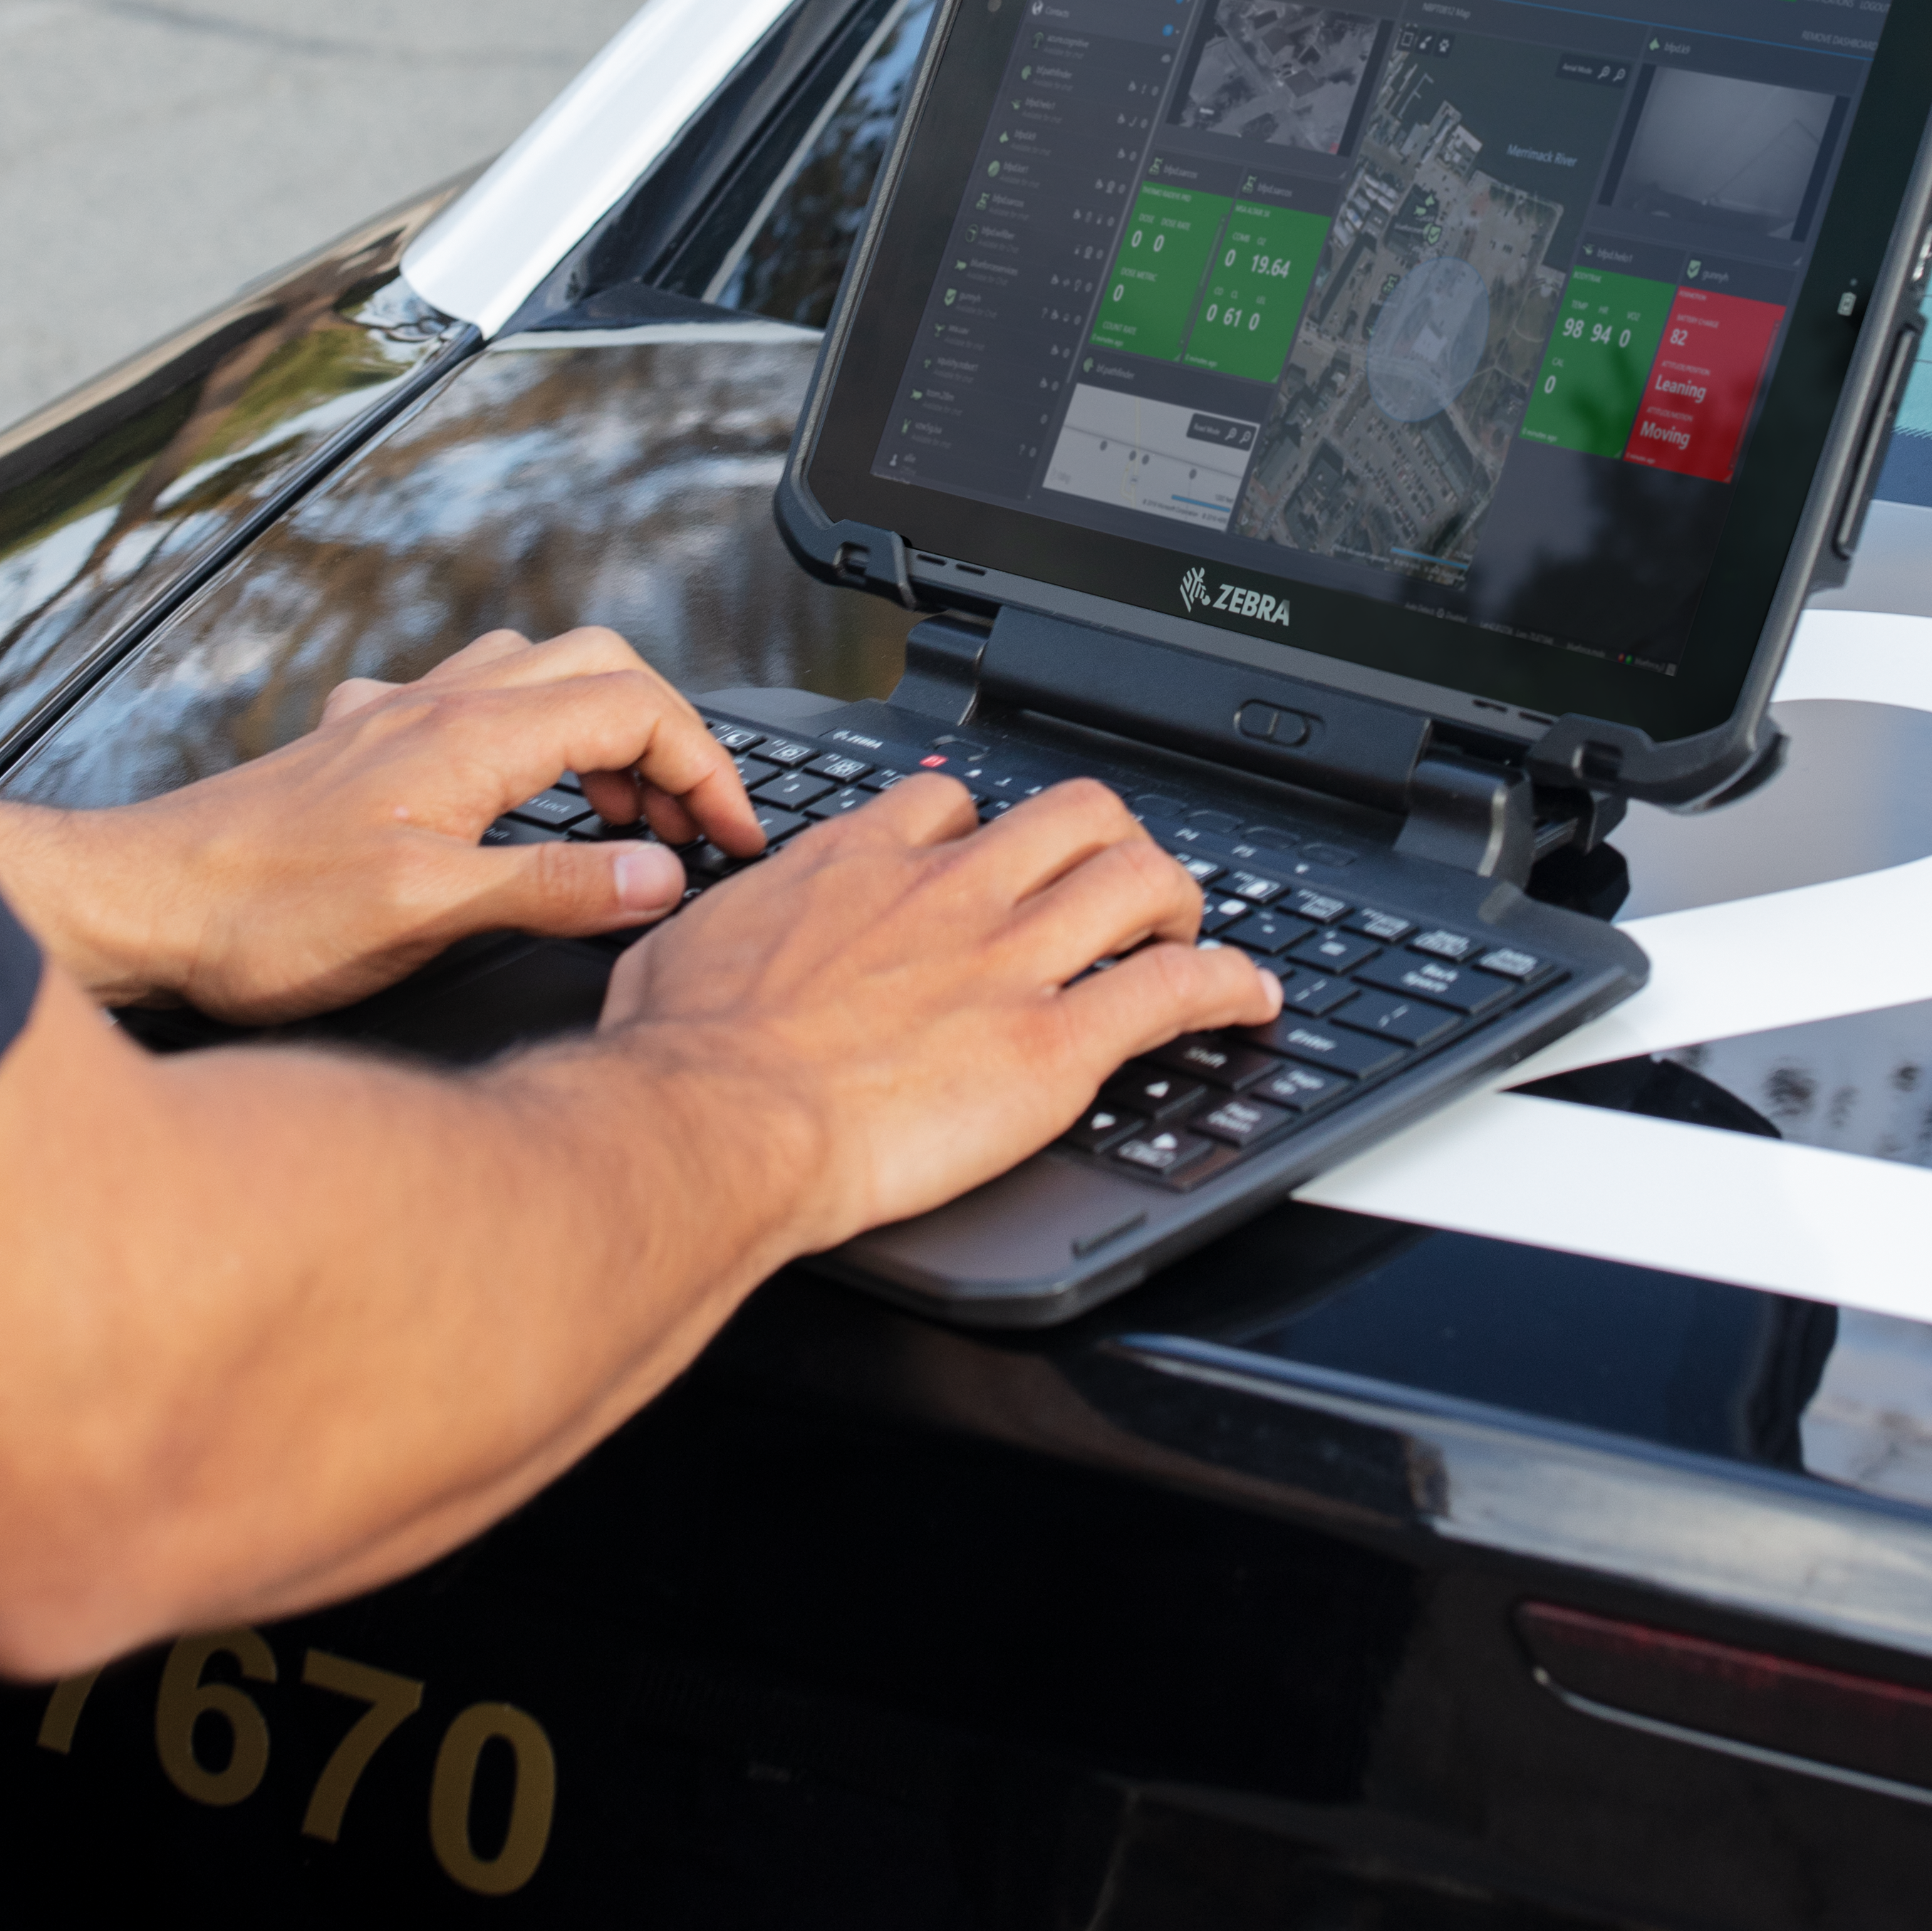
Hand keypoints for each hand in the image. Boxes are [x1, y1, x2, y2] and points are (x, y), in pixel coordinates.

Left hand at [0, 627, 765, 1028]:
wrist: (135, 905)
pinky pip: (458, 702)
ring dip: (594, 729)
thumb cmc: (260, 918)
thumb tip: (659, 876)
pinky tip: (495, 797)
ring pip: (530, 673)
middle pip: (598, 666)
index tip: (733, 841)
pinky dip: (515, 736)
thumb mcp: (426, 918)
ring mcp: (389, 722)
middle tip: (682, 825)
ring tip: (611, 813)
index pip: (636, 708)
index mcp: (468, 738)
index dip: (708, 770)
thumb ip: (552, 890)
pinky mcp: (350, 749)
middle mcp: (433, 708)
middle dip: (665, 736)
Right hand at [596, 771, 1284, 1253]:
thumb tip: (706, 942)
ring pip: (1140, 877)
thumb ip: (728, 932)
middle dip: (1111, 842)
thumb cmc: (681, 1058)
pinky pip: (1176, 988)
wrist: (714, 1123)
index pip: (951, 807)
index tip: (995, 863)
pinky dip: (1230, 985)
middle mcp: (947, 894)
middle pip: (1073, 813)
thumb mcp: (685, 953)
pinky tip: (1250, 998)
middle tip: (1116, 887)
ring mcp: (1009, 960)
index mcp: (857, 868)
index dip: (986, 831)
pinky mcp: (1054, 1042)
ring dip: (1178, 901)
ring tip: (1186, 932)